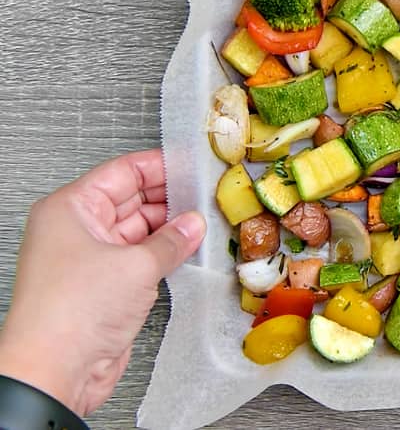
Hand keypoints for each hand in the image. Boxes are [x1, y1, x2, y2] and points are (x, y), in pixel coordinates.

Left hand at [0, 149, 205, 416]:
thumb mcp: (136, 264)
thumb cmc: (72, 311)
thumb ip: (172, 240)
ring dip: (171, 230)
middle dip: (170, 200)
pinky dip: (165, 255)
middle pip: (132, 200)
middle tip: (208, 198)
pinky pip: (140, 260)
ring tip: (206, 225)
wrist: (55, 369)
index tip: (193, 166)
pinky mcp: (105, 287)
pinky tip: (191, 252)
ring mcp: (91, 259)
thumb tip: (193, 224)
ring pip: (139, 231)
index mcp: (71, 208)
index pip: (122, 173)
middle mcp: (77, 230)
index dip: (160, 167)